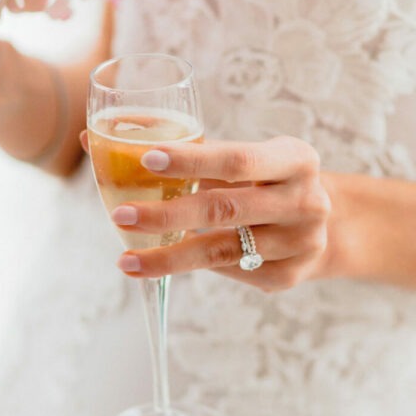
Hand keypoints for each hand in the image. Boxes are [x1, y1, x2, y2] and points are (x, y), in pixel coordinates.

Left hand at [110, 136, 331, 292]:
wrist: (324, 224)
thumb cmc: (264, 179)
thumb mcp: (244, 157)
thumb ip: (185, 150)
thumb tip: (92, 138)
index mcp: (296, 158)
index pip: (236, 158)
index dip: (191, 159)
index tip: (145, 158)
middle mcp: (306, 201)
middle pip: (226, 209)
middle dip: (167, 214)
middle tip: (120, 215)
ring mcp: (301, 243)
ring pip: (222, 251)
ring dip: (169, 256)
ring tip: (126, 260)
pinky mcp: (289, 276)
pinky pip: (231, 272)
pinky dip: (195, 266)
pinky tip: (166, 263)